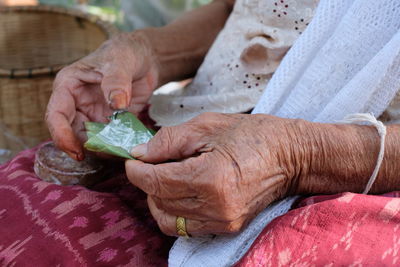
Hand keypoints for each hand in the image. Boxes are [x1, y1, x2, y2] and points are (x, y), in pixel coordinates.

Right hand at [46, 32, 159, 159]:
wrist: (145, 59)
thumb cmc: (125, 52)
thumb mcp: (120, 62)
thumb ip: (116, 81)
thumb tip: (117, 104)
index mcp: (68, 86)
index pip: (56, 115)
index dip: (62, 135)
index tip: (77, 151)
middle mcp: (77, 104)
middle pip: (72, 132)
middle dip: (86, 146)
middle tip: (108, 153)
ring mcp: (94, 115)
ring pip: (91, 139)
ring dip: (104, 148)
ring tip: (121, 151)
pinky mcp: (110, 122)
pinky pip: (110, 139)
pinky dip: (117, 145)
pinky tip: (129, 147)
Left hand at [125, 113, 310, 235]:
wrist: (291, 156)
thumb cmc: (253, 135)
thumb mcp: (208, 125)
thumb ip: (169, 140)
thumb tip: (140, 153)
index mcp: (211, 177)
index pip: (157, 182)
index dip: (136, 171)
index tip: (132, 160)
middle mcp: (216, 207)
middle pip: (159, 202)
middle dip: (146, 182)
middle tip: (150, 163)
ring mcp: (222, 221)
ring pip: (168, 220)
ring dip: (158, 199)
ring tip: (165, 178)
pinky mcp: (227, 227)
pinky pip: (186, 228)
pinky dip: (174, 211)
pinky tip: (179, 191)